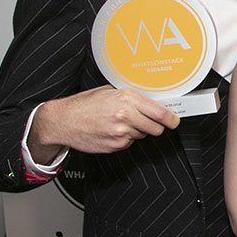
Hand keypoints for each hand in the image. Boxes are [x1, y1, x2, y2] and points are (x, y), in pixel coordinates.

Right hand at [29, 87, 178, 158]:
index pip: (160, 113)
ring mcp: (120, 133)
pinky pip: (129, 143)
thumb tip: (152, 101)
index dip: (172, 119)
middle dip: (155, 125)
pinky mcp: (115, 145)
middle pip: (156, 128)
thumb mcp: (109, 91)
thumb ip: (131, 96)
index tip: (175, 120)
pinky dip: (125, 138)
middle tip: (147, 120)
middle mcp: (125, 116)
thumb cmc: (84, 104)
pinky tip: (112, 130)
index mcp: (126, 100)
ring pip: (143, 135)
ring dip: (138, 130)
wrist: (62, 121)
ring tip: (121, 122)